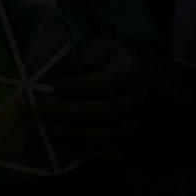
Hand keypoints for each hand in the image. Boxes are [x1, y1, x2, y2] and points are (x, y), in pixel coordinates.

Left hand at [35, 35, 160, 157]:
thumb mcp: (110, 45)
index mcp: (133, 71)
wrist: (153, 78)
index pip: (102, 84)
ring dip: (76, 133)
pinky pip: (116, 150)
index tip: (55, 87)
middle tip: (42, 109)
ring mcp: (141, 121)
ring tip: (51, 128)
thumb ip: (93, 52)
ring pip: (108, 133)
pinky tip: (74, 144)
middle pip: (102, 111)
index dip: (76, 88)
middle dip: (68, 111)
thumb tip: (78, 64)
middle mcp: (140, 98)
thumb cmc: (124, 59)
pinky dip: (94, 150)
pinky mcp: (138, 138)